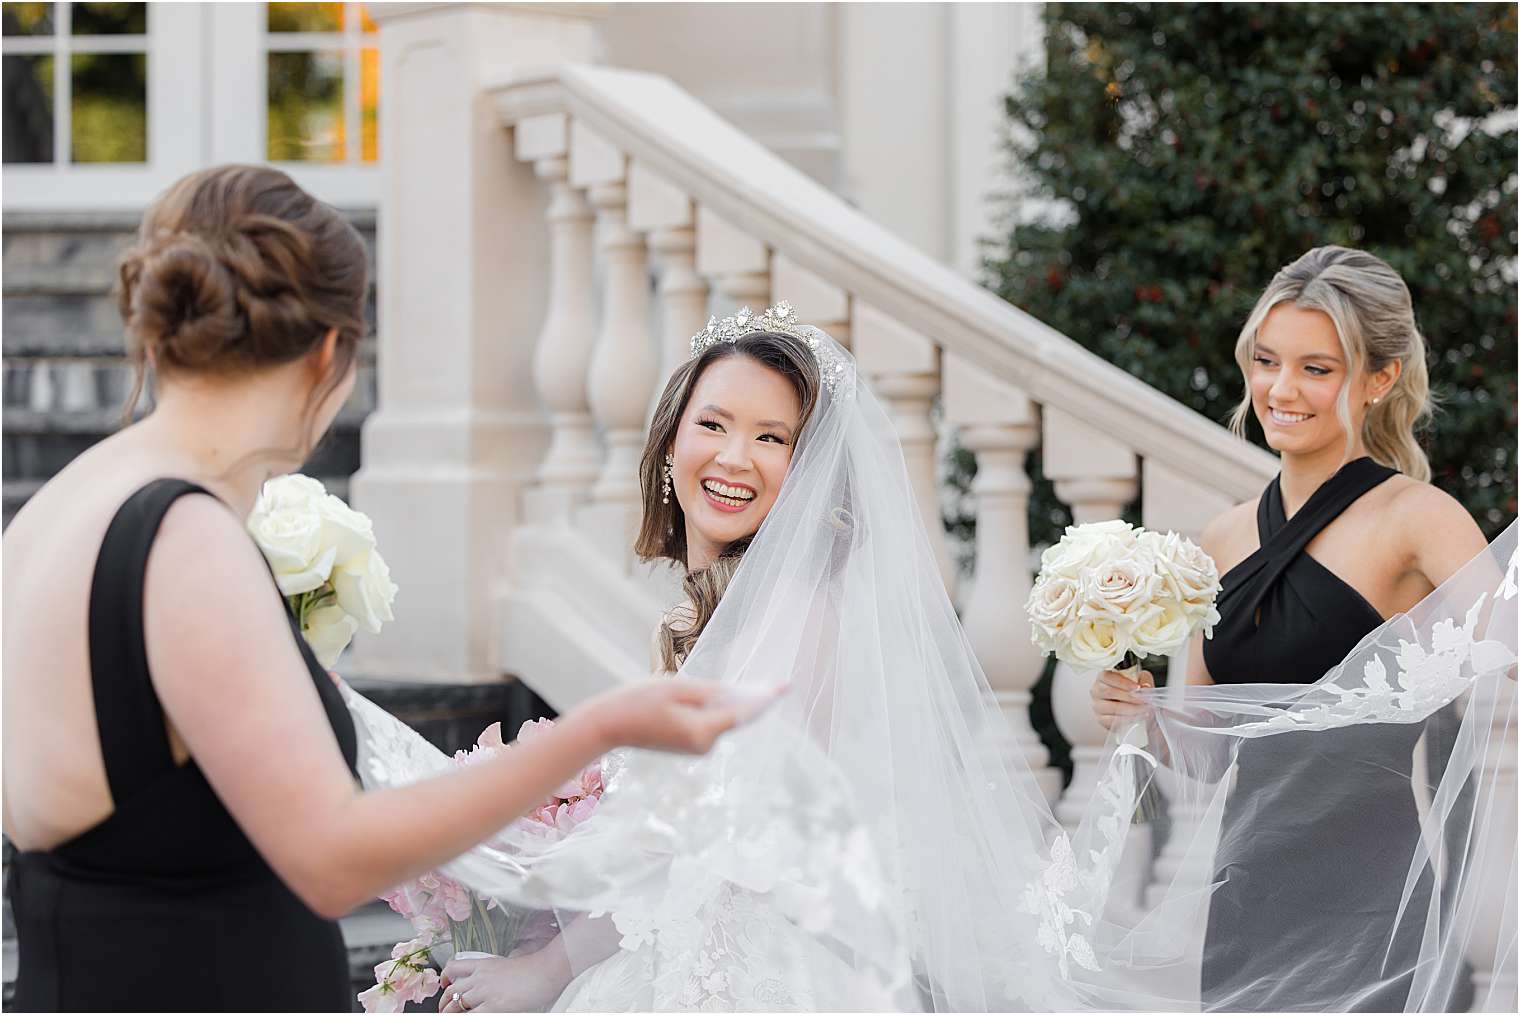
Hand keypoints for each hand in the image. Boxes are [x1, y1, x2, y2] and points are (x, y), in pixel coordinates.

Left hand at [439, 949, 566, 1012]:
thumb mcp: (508, 964)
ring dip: (450, 1013)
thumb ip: (496, 973)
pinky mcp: (493, 1006)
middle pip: (452, 990)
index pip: (454, 966)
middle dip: (443, 1003)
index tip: (444, 984)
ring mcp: (485, 992)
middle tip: (444, 1010)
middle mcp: (480, 977)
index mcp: (484, 964)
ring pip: (456, 1005)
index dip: (445, 976)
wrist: (545, 971)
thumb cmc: (534, 968)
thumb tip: (494, 982)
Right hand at [577, 678, 783, 754]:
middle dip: (752, 700)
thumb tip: (736, 695)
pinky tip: (726, 697)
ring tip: (745, 687)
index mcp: (702, 731)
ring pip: (724, 720)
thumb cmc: (640, 700)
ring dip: (732, 703)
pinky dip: (720, 711)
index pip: (742, 713)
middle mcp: (704, 745)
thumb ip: (712, 691)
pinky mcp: (692, 746)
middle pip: (736, 717)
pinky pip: (713, 724)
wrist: (610, 725)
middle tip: (777, 685)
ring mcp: (698, 749)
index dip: (765, 699)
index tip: (785, 687)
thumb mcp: (678, 687)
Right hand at [1090, 668, 1154, 730]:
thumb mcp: (1138, 680)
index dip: (1122, 682)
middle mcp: (1097, 691)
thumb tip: (1146, 686)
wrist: (1130, 704)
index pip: (1107, 677)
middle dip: (1129, 697)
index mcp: (1103, 678)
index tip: (1137, 687)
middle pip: (1110, 692)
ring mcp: (1098, 706)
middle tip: (1144, 700)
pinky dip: (1126, 719)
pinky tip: (1136, 717)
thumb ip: (1143, 680)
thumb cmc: (1131, 690)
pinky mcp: (1101, 719)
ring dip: (1130, 709)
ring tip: (1143, 709)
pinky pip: (1112, 721)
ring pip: (1112, 708)